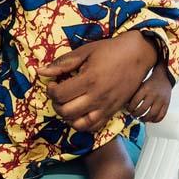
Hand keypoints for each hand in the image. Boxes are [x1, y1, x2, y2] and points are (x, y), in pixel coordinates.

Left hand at [39, 31, 156, 131]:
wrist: (137, 55)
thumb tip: (41, 72)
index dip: (50, 90)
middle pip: (66, 112)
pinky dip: (83, 124)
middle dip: (56, 104)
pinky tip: (79, 112)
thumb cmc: (111, 50)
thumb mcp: (84, 51)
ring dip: (68, 116)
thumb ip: (62, 63)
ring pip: (79, 124)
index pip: (60, 95)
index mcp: (89, 80)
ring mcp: (106, 107)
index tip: (52, 83)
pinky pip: (94, 127)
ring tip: (68, 104)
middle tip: (58, 94)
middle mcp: (97, 97)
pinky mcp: (113, 111)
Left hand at [126, 64, 171, 122]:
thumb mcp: (140, 85)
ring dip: (145, 119)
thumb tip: (125, 105)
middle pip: (142, 109)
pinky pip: (161, 115)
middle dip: (136, 114)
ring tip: (141, 119)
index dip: (130, 108)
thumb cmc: (149, 83)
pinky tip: (150, 120)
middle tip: (133, 115)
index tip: (128, 109)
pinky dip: (155, 120)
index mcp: (145, 89)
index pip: (135, 102)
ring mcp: (161, 100)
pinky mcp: (167, 104)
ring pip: (152, 114)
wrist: (164, 77)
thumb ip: (134, 93)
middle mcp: (153, 95)